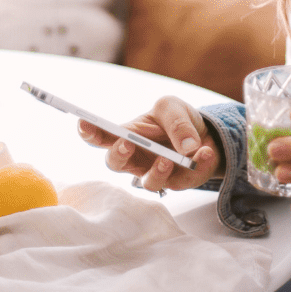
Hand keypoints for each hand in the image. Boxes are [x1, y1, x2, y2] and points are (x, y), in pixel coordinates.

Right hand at [77, 95, 222, 192]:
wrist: (208, 135)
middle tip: (127, 143)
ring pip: (148, 182)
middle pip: (116, 164)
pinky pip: (185, 180)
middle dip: (118, 155)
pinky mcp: (179, 183)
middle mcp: (136, 158)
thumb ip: (176, 122)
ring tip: (169, 158)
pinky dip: (198, 165)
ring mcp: (155, 173)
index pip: (102, 136)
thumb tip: (186, 147)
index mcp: (128, 135)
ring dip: (158, 170)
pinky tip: (206, 152)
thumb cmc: (178, 120)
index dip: (89, 132)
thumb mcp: (173, 108)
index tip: (83, 122)